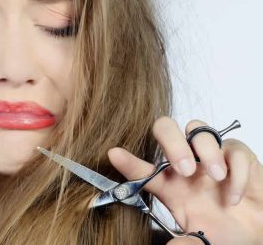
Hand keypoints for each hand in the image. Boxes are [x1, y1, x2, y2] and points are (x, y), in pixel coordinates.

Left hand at [108, 117, 262, 244]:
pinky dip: (236, 171)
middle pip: (165, 129)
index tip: (113, 154)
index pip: (141, 168)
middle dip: (171, 143)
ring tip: (215, 177)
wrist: (254, 234)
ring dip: (206, 152)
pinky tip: (234, 194)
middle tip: (184, 169)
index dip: (127, 161)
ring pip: (197, 129)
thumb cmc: (220, 231)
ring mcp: (209, 156)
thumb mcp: (198, 240)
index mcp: (168, 183)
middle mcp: (185, 163)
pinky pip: (233, 148)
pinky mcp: (236, 155)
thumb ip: (184, 244)